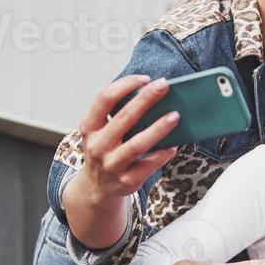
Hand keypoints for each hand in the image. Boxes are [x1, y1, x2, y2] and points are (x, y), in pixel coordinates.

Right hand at [75, 74, 180, 208]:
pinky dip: (162, 154)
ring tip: (175, 116)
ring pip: (137, 144)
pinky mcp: (127, 181)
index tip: (144, 79)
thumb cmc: (105, 149)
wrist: (96, 186)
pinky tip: (173, 145)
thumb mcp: (101, 131)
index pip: (104, 98)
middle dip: (146, 99)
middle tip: (164, 85)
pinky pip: (148, 165)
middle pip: (124, 118)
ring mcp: (111, 165)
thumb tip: (153, 95)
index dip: (124, 85)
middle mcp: (98, 145)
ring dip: (158, 128)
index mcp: (89, 127)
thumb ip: (118, 114)